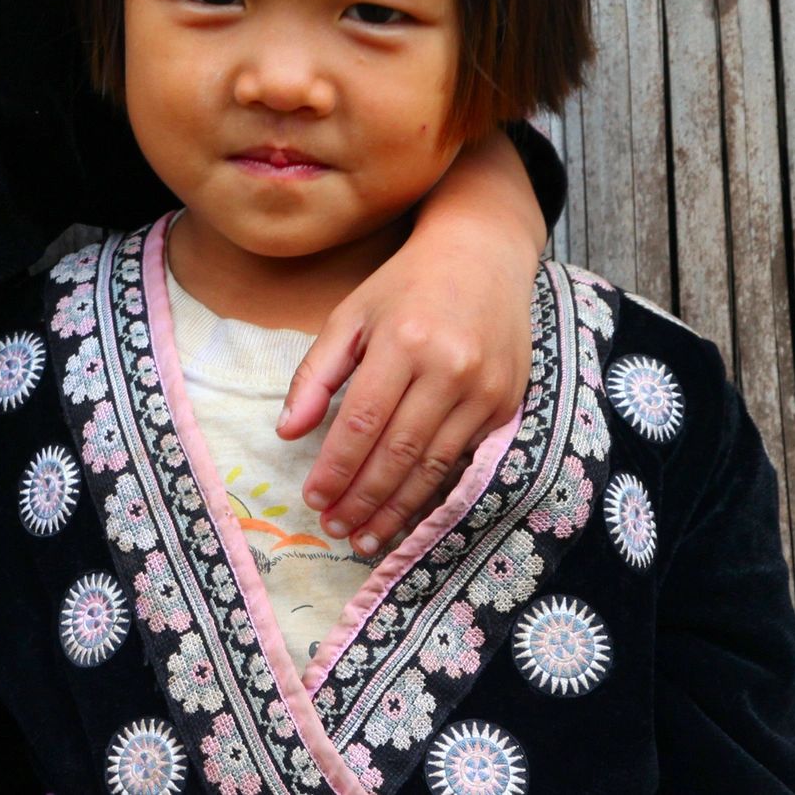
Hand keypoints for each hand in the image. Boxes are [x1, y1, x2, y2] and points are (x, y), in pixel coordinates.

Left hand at [282, 132, 543, 547]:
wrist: (482, 257)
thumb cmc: (404, 286)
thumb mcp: (349, 316)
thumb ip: (316, 374)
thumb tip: (287, 431)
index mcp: (403, 343)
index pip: (361, 423)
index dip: (336, 468)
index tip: (314, 498)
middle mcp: (449, 370)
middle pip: (399, 452)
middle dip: (364, 498)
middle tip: (337, 530)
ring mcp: (484, 390)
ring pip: (435, 465)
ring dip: (398, 507)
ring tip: (367, 536)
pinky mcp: (506, 405)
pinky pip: (465, 460)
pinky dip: (434, 491)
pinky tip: (409, 512)